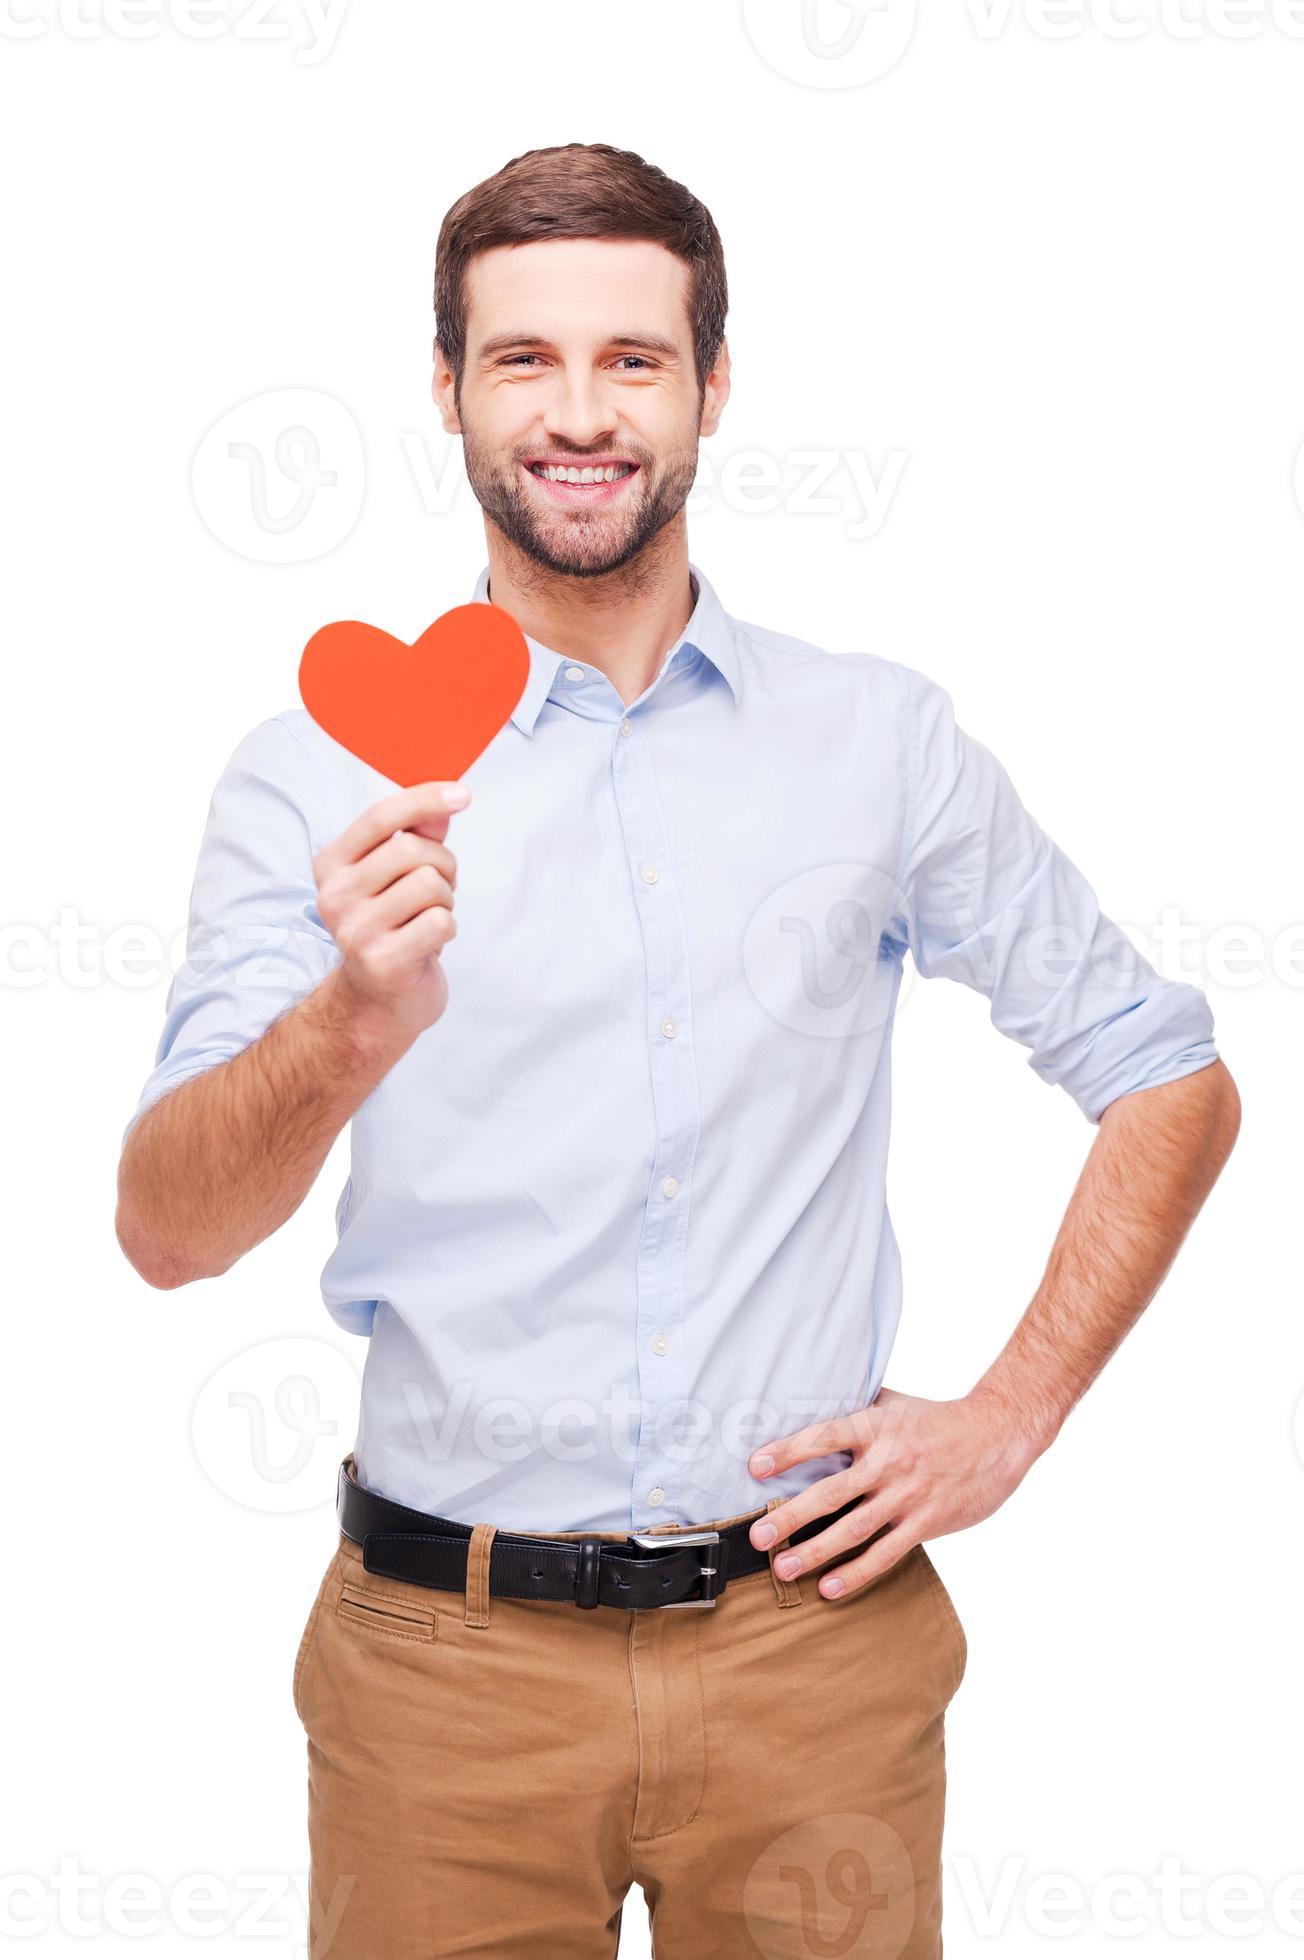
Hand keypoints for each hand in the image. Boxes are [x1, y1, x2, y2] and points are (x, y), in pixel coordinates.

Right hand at [313, 780, 468, 1035]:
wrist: (378, 1000)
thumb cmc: (392, 926)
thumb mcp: (398, 875)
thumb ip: (419, 834)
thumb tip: (447, 802)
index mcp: (331, 865)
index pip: (380, 817)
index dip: (424, 799)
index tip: (463, 794)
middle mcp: (334, 896)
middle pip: (411, 849)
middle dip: (443, 864)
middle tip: (440, 889)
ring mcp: (355, 931)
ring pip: (430, 884)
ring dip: (446, 899)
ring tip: (428, 917)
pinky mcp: (382, 962)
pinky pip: (441, 922)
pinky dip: (447, 929)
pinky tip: (428, 943)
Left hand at [746, 1384, 1044, 1599]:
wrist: (1000, 1434)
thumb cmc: (940, 1418)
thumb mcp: (896, 1402)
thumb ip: (859, 1408)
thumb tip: (815, 1401)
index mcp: (877, 1426)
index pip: (824, 1437)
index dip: (788, 1451)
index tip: (755, 1467)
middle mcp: (889, 1461)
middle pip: (831, 1492)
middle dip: (791, 1515)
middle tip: (757, 1536)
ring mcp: (908, 1495)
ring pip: (854, 1529)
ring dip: (815, 1551)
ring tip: (783, 1568)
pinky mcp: (927, 1522)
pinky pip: (887, 1553)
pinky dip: (857, 1573)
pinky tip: (830, 1587)